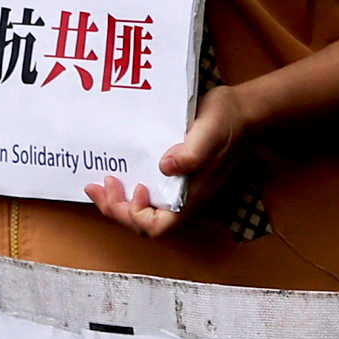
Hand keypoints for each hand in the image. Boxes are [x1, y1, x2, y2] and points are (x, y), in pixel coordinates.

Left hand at [84, 82, 253, 239]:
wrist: (241, 112)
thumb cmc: (226, 123)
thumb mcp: (208, 134)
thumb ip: (191, 153)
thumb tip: (166, 167)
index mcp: (191, 196)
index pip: (158, 226)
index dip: (137, 215)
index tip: (132, 186)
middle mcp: (183, 198)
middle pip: (145, 222)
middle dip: (116, 210)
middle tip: (96, 187)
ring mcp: (178, 188)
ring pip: (143, 209)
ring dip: (118, 201)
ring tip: (102, 182)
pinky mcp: (174, 174)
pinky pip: (147, 190)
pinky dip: (127, 186)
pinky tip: (118, 170)